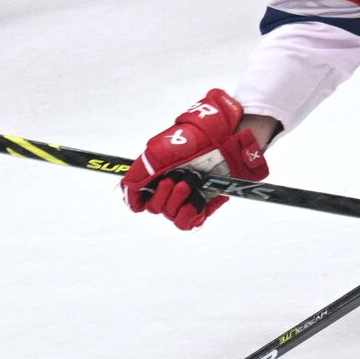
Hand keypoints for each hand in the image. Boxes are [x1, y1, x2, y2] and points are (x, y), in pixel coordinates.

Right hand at [122, 89, 268, 230]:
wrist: (232, 137)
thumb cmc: (199, 136)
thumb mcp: (161, 149)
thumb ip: (140, 170)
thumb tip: (127, 189)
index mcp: (158, 169)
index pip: (137, 194)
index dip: (134, 200)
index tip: (137, 201)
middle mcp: (171, 183)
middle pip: (153, 207)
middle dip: (161, 195)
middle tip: (175, 178)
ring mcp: (188, 194)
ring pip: (169, 215)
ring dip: (176, 201)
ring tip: (190, 183)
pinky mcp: (205, 203)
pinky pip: (187, 222)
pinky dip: (189, 214)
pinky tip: (197, 200)